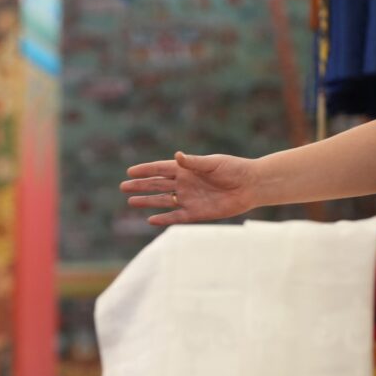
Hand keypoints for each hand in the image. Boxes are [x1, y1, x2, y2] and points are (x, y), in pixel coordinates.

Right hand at [121, 151, 256, 224]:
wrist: (251, 186)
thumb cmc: (234, 169)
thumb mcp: (213, 163)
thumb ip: (193, 162)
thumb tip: (177, 156)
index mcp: (186, 169)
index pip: (161, 169)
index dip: (145, 170)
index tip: (129, 171)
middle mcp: (184, 183)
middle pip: (157, 185)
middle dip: (140, 186)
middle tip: (123, 187)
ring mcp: (189, 198)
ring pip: (163, 200)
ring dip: (147, 201)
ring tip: (131, 202)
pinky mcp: (197, 213)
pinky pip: (176, 217)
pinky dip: (164, 219)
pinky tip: (150, 220)